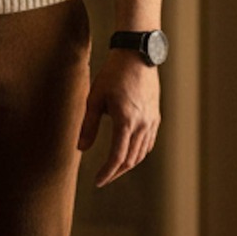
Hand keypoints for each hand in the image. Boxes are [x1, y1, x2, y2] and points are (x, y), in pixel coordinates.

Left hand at [77, 49, 160, 186]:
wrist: (137, 54)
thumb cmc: (113, 74)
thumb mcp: (95, 98)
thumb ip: (88, 125)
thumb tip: (81, 148)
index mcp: (126, 120)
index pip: (117, 157)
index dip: (107, 172)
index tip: (98, 181)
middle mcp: (142, 124)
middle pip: (130, 159)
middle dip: (116, 172)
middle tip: (103, 178)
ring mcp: (152, 121)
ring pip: (141, 153)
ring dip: (127, 164)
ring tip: (114, 168)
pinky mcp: (156, 116)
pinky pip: (149, 142)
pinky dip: (139, 153)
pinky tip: (129, 154)